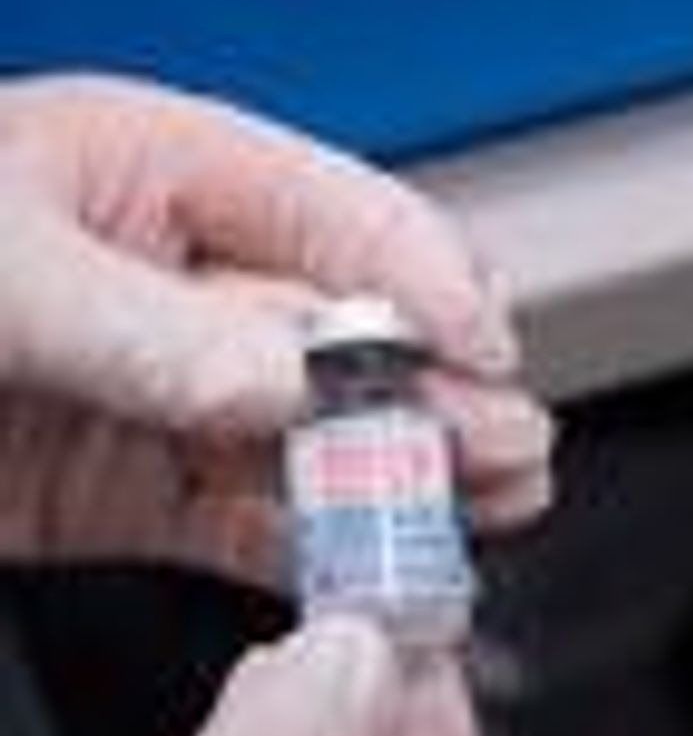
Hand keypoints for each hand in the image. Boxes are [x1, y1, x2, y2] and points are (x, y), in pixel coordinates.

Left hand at [0, 74, 553, 586]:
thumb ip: (139, 324)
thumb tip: (270, 384)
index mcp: (178, 174)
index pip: (347, 212)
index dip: (429, 277)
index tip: (486, 342)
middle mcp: (199, 282)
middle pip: (359, 335)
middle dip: (443, 387)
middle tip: (509, 440)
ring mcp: (181, 390)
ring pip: (324, 432)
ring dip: (409, 469)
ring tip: (493, 496)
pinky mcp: (146, 482)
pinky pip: (254, 515)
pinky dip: (320, 544)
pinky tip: (383, 562)